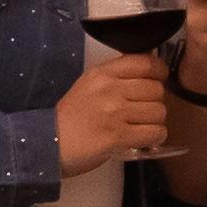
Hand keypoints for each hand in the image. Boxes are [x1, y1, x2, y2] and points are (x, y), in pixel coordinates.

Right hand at [54, 47, 169, 171]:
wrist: (48, 145)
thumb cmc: (71, 118)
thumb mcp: (89, 86)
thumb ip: (116, 78)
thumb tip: (152, 76)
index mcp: (102, 73)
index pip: (145, 62)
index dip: (158, 72)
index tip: (157, 81)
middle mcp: (110, 89)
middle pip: (156, 89)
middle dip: (155, 102)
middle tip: (143, 113)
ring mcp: (114, 112)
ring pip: (159, 112)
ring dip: (155, 122)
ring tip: (141, 128)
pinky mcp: (117, 136)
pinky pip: (155, 133)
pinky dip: (155, 138)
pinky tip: (144, 141)